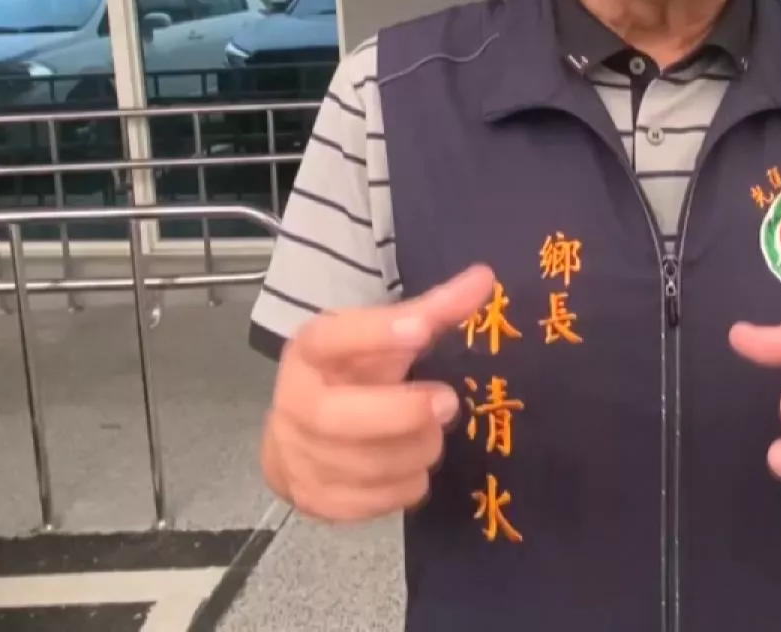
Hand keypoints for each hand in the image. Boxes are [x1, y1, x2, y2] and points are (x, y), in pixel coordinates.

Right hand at [261, 264, 496, 522]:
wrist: (299, 438)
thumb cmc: (352, 377)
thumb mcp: (382, 339)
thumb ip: (431, 312)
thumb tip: (485, 278)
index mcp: (310, 352)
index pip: (332, 338)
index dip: (375, 335)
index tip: (421, 330)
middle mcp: (295, 404)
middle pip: (336, 418)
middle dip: (401, 414)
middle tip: (448, 403)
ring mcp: (298, 457)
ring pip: (364, 466)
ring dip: (414, 451)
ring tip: (430, 436)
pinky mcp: (315, 500)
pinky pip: (374, 501)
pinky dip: (404, 486)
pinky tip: (409, 467)